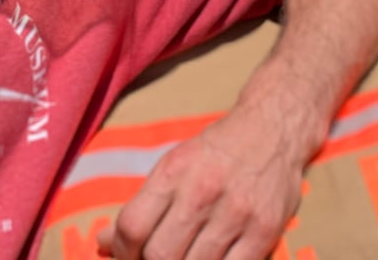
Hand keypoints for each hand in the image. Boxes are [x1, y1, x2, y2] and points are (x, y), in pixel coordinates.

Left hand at [95, 101, 305, 259]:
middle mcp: (203, 192)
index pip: (133, 226)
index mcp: (173, 172)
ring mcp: (236, 214)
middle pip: (160, 255)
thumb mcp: (172, 165)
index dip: (121, 252)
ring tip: (179, 259)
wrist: (272, 130)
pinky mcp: (264, 232)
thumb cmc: (214, 153)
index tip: (123, 256)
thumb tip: (105, 243)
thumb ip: (142, 206)